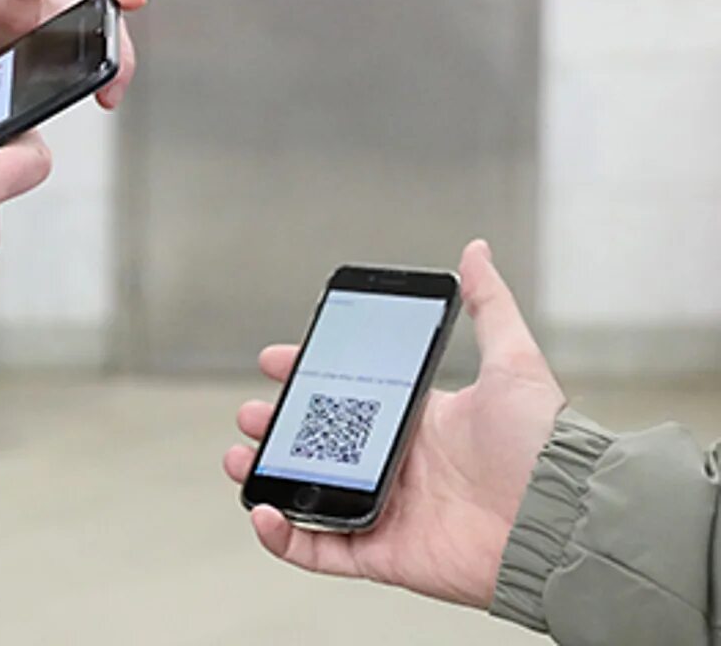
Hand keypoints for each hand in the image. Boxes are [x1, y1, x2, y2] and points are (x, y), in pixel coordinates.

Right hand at [221, 241, 566, 608]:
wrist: (564, 519)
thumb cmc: (545, 448)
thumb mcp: (513, 363)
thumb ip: (489, 307)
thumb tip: (476, 252)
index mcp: (419, 422)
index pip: (347, 397)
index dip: (305, 377)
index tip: (274, 360)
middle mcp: (399, 466)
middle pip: (317, 444)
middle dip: (275, 425)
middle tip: (252, 413)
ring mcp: (388, 510)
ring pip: (307, 493)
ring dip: (266, 475)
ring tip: (241, 456)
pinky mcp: (383, 552)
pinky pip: (319, 549)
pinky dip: (283, 536)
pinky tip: (262, 508)